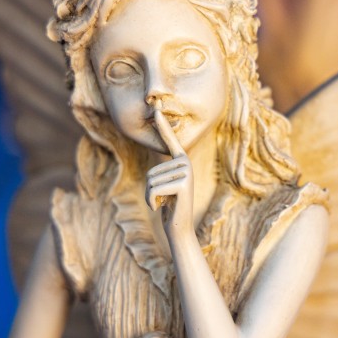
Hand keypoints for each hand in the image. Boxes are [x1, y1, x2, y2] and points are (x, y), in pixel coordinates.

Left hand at [146, 110, 193, 237]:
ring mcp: (186, 172)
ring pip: (150, 181)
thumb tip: (158, 168)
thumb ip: (162, 174)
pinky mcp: (183, 184)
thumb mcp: (163, 186)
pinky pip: (153, 190)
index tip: (156, 109)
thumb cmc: (169, 207)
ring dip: (151, 197)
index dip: (162, 126)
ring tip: (165, 203)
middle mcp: (185, 163)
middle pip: (151, 172)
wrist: (180, 228)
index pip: (169, 141)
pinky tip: (163, 207)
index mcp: (180, 161)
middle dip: (151, 190)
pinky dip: (152, 202)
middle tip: (165, 199)